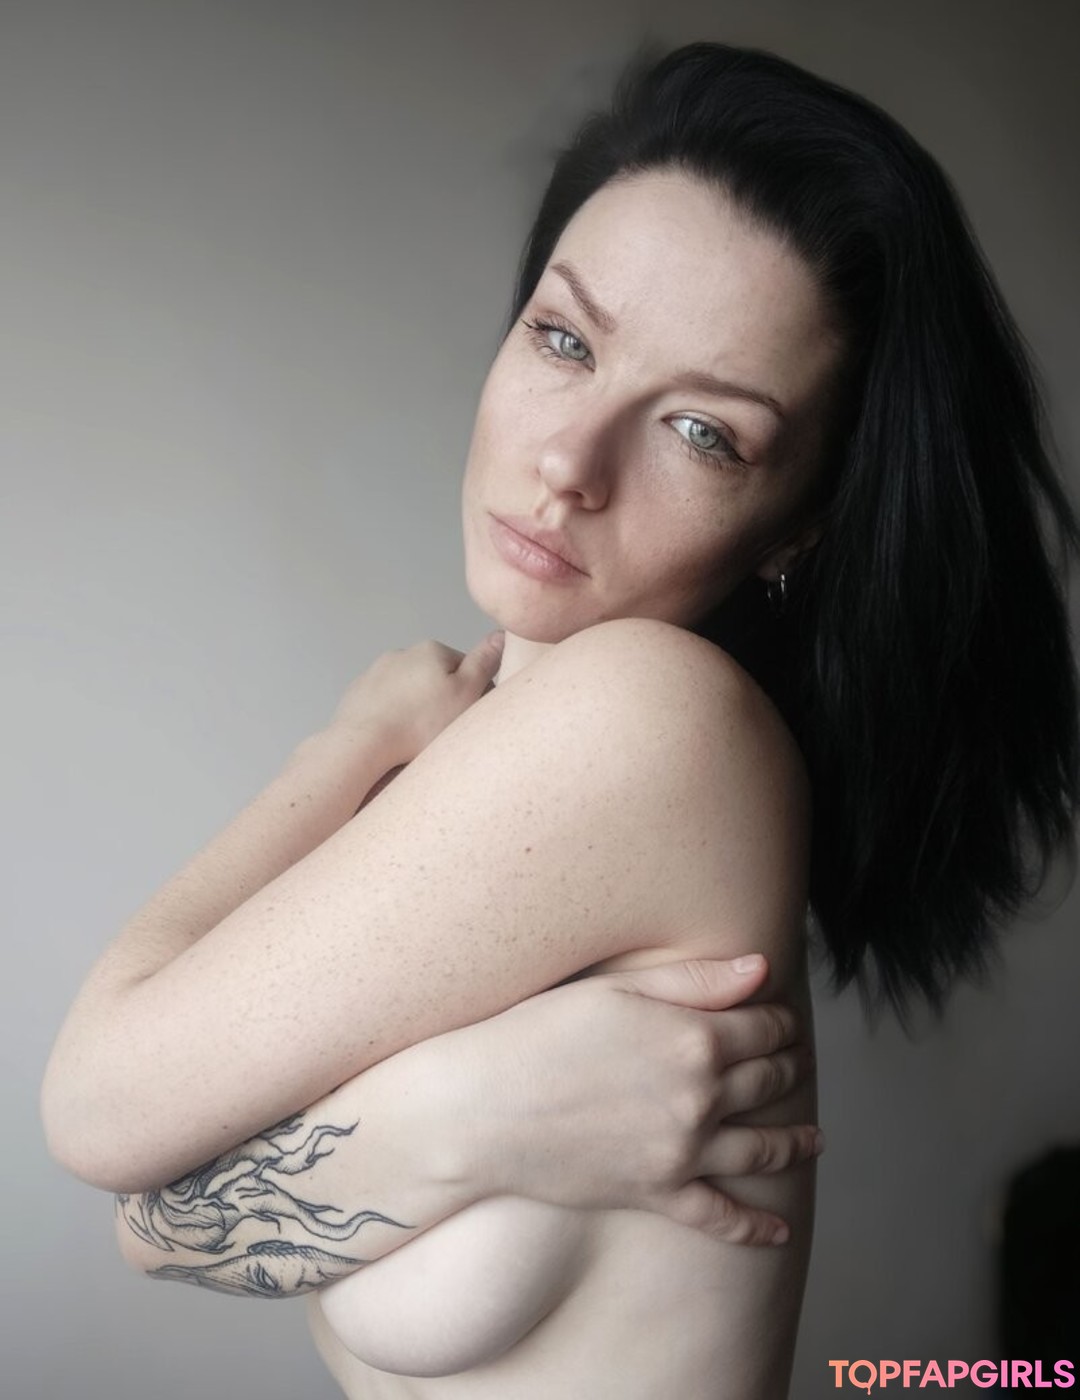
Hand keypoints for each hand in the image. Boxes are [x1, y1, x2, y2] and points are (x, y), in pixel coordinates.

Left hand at [329, 633, 504, 768]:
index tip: (470, 717)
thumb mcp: (466, 693)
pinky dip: (392, 717)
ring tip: (418, 738)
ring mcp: (376, 673)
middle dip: (443, 700)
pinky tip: (395, 737)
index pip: (465, 669)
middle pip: (436, 679)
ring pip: (409, 692)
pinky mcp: (358, 694)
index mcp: (432, 650)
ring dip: (416, 709)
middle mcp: (402, 654)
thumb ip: (485, 662)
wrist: (363, 742)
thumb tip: (501, 634)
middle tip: (444, 731)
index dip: (474, 694)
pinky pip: (385, 704)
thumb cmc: (420, 723)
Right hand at [430, 954, 820, 1245]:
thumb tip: (761, 969)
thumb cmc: (539, 1032)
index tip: (782, 1017)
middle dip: (790, 1067)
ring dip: (795, 1141)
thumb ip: (695, 980)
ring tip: (815, 1138)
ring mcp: (681, 1152)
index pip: (762, 1027)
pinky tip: (777, 1231)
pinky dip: (755, 1229)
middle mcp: (700, 1098)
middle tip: (800, 1061)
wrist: (482, 1106)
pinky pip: (720, 1218)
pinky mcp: (656, 1195)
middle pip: (768, 1081)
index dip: (778, 1019)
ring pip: (761, 1150)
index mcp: (694, 1039)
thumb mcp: (617, 987)